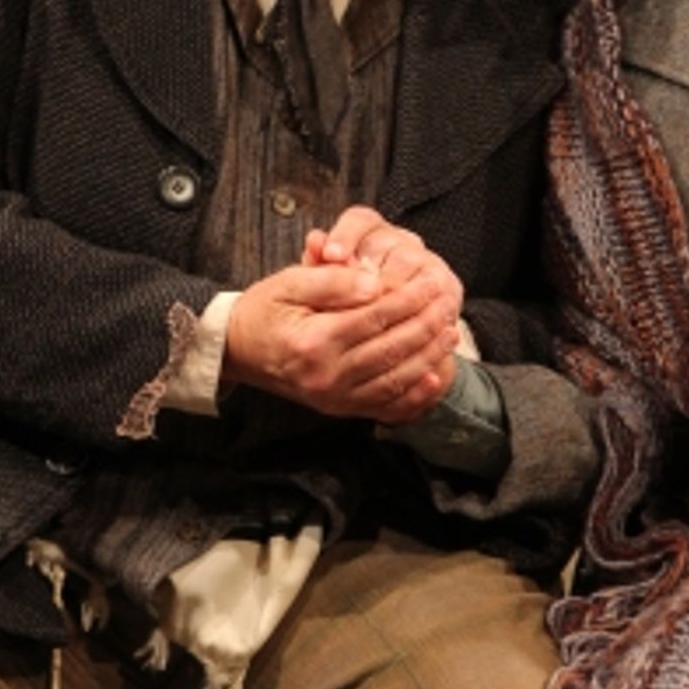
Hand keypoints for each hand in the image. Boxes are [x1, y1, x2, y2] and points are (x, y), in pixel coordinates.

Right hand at [223, 250, 459, 421]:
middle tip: (448, 303)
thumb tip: (374, 282)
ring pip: (394, 379)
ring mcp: (333, 397)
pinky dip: (413, 396)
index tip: (432, 281)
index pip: (375, 317)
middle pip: (390, 349)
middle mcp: (325, 375)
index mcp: (313, 341)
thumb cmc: (264, 310)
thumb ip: (332, 280)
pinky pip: (383, 406)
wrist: (238, 350)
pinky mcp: (338, 408)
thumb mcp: (288, 282)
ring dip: (427, 357)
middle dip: (426, 325)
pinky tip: (435, 379)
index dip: (408, 299)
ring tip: (450, 333)